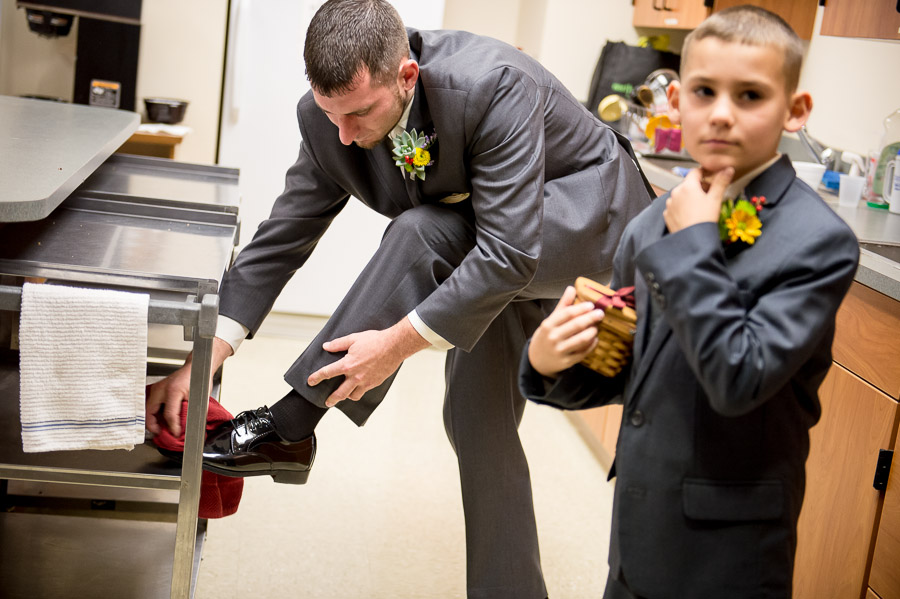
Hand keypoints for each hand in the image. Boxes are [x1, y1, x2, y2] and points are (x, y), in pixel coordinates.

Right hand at [145, 336, 233, 436]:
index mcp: (173, 391)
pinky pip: (152, 405)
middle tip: (161, 434)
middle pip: (150, 412)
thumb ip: (191, 413)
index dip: (172, 427)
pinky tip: (162, 420)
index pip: (169, 415)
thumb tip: (187, 428)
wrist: (196, 368)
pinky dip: (155, 414)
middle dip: (154, 426)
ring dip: (153, 420)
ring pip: (148, 409)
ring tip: (162, 429)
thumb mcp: (198, 398)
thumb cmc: (199, 379)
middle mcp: (161, 389)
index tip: (176, 434)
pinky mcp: (157, 390)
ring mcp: (157, 389)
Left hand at [308, 317, 429, 406]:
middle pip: (339, 393)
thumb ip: (338, 344)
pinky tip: (358, 389)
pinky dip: (359, 392)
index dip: (317, 378)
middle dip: (331, 399)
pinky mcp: (375, 383)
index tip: (310, 382)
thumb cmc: (375, 341)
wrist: (394, 346)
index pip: (327, 373)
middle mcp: (355, 376)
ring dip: (346, 397)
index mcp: (348, 364)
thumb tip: (326, 346)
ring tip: (344, 395)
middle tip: (327, 402)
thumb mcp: (354, 339)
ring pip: (353, 396)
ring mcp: (366, 381)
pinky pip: (364, 392)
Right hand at [528, 286, 604, 377]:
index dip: (581, 308)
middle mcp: (553, 338)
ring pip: (581, 340)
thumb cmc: (546, 337)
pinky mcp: (567, 362)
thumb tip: (572, 288)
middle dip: (590, 318)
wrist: (537, 360)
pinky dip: (591, 345)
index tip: (591, 305)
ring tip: (596, 327)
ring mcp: (560, 351)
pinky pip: (583, 352)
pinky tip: (595, 339)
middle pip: (576, 326)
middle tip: (600, 314)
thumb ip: (562, 305)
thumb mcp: (550, 321)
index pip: (567, 314)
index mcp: (548, 325)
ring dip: (592, 332)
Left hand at [664, 167, 733, 234]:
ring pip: (681, 195)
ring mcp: (669, 204)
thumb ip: (721, 182)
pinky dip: (682, 207)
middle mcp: (675, 193)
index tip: (711, 177)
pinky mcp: (667, 214)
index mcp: (687, 186)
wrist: (693, 240)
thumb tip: (728, 169)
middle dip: (698, 187)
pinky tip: (691, 215)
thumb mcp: (715, 199)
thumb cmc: (704, 219)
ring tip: (700, 207)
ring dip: (689, 197)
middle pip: (688, 184)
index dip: (704, 173)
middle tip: (709, 195)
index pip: (695, 172)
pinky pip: (675, 206)